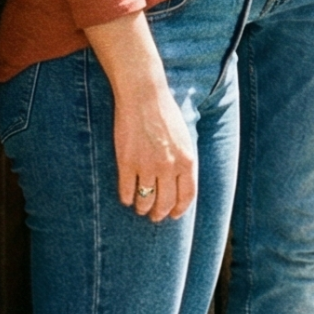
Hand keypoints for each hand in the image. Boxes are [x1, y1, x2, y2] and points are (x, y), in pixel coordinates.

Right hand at [113, 74, 197, 221]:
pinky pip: (126, 191)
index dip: (179, 209)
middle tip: (155, 216)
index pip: (187, 196)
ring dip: (142, 208)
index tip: (174, 215)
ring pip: (145, 201)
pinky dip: (126, 198)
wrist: (144, 96)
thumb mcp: (183, 137)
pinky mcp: (126, 163)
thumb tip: (179, 183)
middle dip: (160, 214)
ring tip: (140, 208)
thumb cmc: (165, 113)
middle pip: (165, 203)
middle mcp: (169, 167)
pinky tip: (126, 197)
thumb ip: (182, 160)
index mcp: (187, 160)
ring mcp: (147, 166)